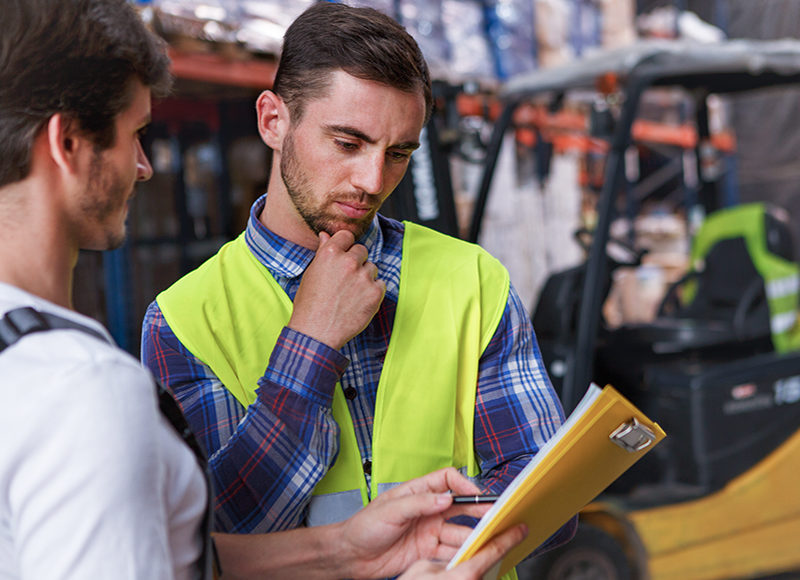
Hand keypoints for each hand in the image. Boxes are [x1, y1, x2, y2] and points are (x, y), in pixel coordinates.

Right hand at [288, 230, 384, 348]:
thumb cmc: (309, 305)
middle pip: (362, 250)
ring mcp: (363, 277)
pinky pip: (381, 283)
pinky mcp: (375, 292)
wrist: (316, 332)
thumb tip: (326, 235)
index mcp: (330, 254)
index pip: (347, 236)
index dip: (345, 245)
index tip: (344, 254)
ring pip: (372, 268)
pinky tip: (359, 301)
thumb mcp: (311, 274)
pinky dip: (373, 291)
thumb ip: (323, 253)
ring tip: (351, 293)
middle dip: (356, 261)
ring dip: (365, 277)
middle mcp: (348, 262)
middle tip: (346, 280)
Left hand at [339, 467, 519, 579]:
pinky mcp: (427, 552)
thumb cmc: (364, 527)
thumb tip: (446, 498)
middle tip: (494, 516)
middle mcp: (427, 511)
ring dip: (472, 536)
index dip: (464, 484)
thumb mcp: (390, 510)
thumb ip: (419, 503)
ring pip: (459, 532)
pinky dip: (462, 555)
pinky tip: (470, 556)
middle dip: (478, 510)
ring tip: (485, 540)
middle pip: (460, 506)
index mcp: (417, 492)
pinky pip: (450, 552)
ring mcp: (428, 532)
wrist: (351, 556)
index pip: (447, 480)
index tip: (475, 493)